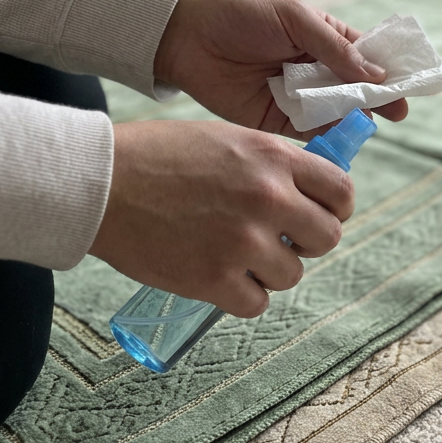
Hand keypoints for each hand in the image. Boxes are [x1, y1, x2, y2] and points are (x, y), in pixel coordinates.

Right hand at [89, 120, 352, 316]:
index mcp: (272, 158)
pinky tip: (220, 276)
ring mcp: (242, 241)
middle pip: (327, 238)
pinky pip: (256, 303)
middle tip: (279, 239)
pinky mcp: (213, 279)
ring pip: (291, 274)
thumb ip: (273, 163)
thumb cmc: (159, 156)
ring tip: (235, 254)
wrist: (100, 182)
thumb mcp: (227, 139)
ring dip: (270, 270)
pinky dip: (241, 295)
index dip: (335, 208)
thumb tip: (311, 193)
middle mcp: (266, 198)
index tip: (319, 215)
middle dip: (307, 242)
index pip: (341, 192)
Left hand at [154, 0, 407, 138]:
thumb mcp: (294, 18)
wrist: (186, 37)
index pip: (367, 56)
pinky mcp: (280, 122)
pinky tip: (342, 139)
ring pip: (339, 113)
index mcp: (325, 39)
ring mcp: (301, 97)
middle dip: (378, 100)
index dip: (389, 70)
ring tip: (367, 123)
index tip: (409, 85)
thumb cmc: (240, 14)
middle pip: (359, 89)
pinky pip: (312, 133)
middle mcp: (318, 71)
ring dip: (354, 118)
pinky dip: (328, 137)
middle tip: (396, 112)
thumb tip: (377, 74)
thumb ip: (334, 47)